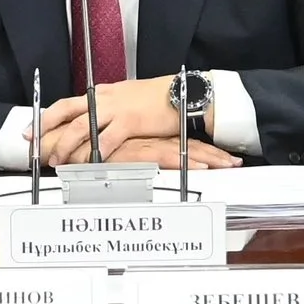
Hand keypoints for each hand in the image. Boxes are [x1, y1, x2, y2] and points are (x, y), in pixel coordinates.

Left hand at [39, 78, 204, 164]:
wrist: (180, 92)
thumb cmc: (156, 98)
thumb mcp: (127, 98)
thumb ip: (109, 109)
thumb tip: (95, 122)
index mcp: (102, 93)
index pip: (68, 104)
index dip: (48, 116)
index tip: (33, 129)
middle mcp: (104, 98)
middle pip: (67, 111)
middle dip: (47, 127)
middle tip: (34, 143)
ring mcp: (116, 109)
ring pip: (82, 127)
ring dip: (67, 145)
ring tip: (57, 159)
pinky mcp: (130, 121)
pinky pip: (108, 139)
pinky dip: (97, 153)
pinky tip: (90, 163)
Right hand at [98, 135, 240, 170]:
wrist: (68, 140)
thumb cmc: (89, 147)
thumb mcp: (118, 150)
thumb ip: (134, 154)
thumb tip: (150, 164)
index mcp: (147, 136)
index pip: (182, 141)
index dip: (205, 148)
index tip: (225, 155)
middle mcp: (149, 138)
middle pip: (188, 145)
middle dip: (214, 155)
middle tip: (235, 163)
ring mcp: (144, 145)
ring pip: (182, 151)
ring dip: (206, 158)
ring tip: (227, 165)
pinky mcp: (135, 153)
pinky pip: (164, 158)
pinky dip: (183, 162)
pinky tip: (198, 167)